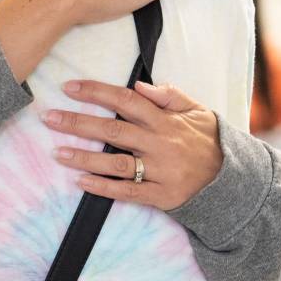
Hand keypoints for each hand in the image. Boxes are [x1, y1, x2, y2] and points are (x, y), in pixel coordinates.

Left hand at [44, 80, 222, 210]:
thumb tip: (139, 84)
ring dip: (83, 158)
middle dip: (77, 123)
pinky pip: (127, 192)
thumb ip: (169, 96)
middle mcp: (160, 144)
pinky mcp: (160, 196)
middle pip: (112, 131)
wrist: (232, 179)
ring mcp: (159, 171)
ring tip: (57, 152)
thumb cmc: (209, 141)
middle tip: (49, 118)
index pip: (126, 100)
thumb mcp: (197, 111)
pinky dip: (102, 188)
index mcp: (166, 121)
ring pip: (115, 163)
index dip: (96, 92)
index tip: (69, 88)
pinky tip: (80, 182)